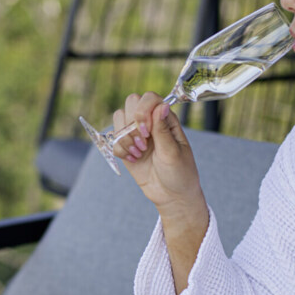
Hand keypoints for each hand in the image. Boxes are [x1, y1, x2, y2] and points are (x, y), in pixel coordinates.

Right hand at [112, 93, 205, 226]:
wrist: (172, 196)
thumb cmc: (180, 173)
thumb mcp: (173, 152)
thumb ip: (163, 129)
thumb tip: (161, 105)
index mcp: (166, 119)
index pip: (149, 98)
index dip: (143, 111)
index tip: (147, 132)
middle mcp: (151, 122)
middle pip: (130, 103)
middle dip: (131, 124)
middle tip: (143, 143)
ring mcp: (137, 134)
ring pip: (118, 119)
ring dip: (125, 138)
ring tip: (139, 153)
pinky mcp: (127, 147)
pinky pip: (114, 140)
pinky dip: (121, 151)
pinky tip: (134, 160)